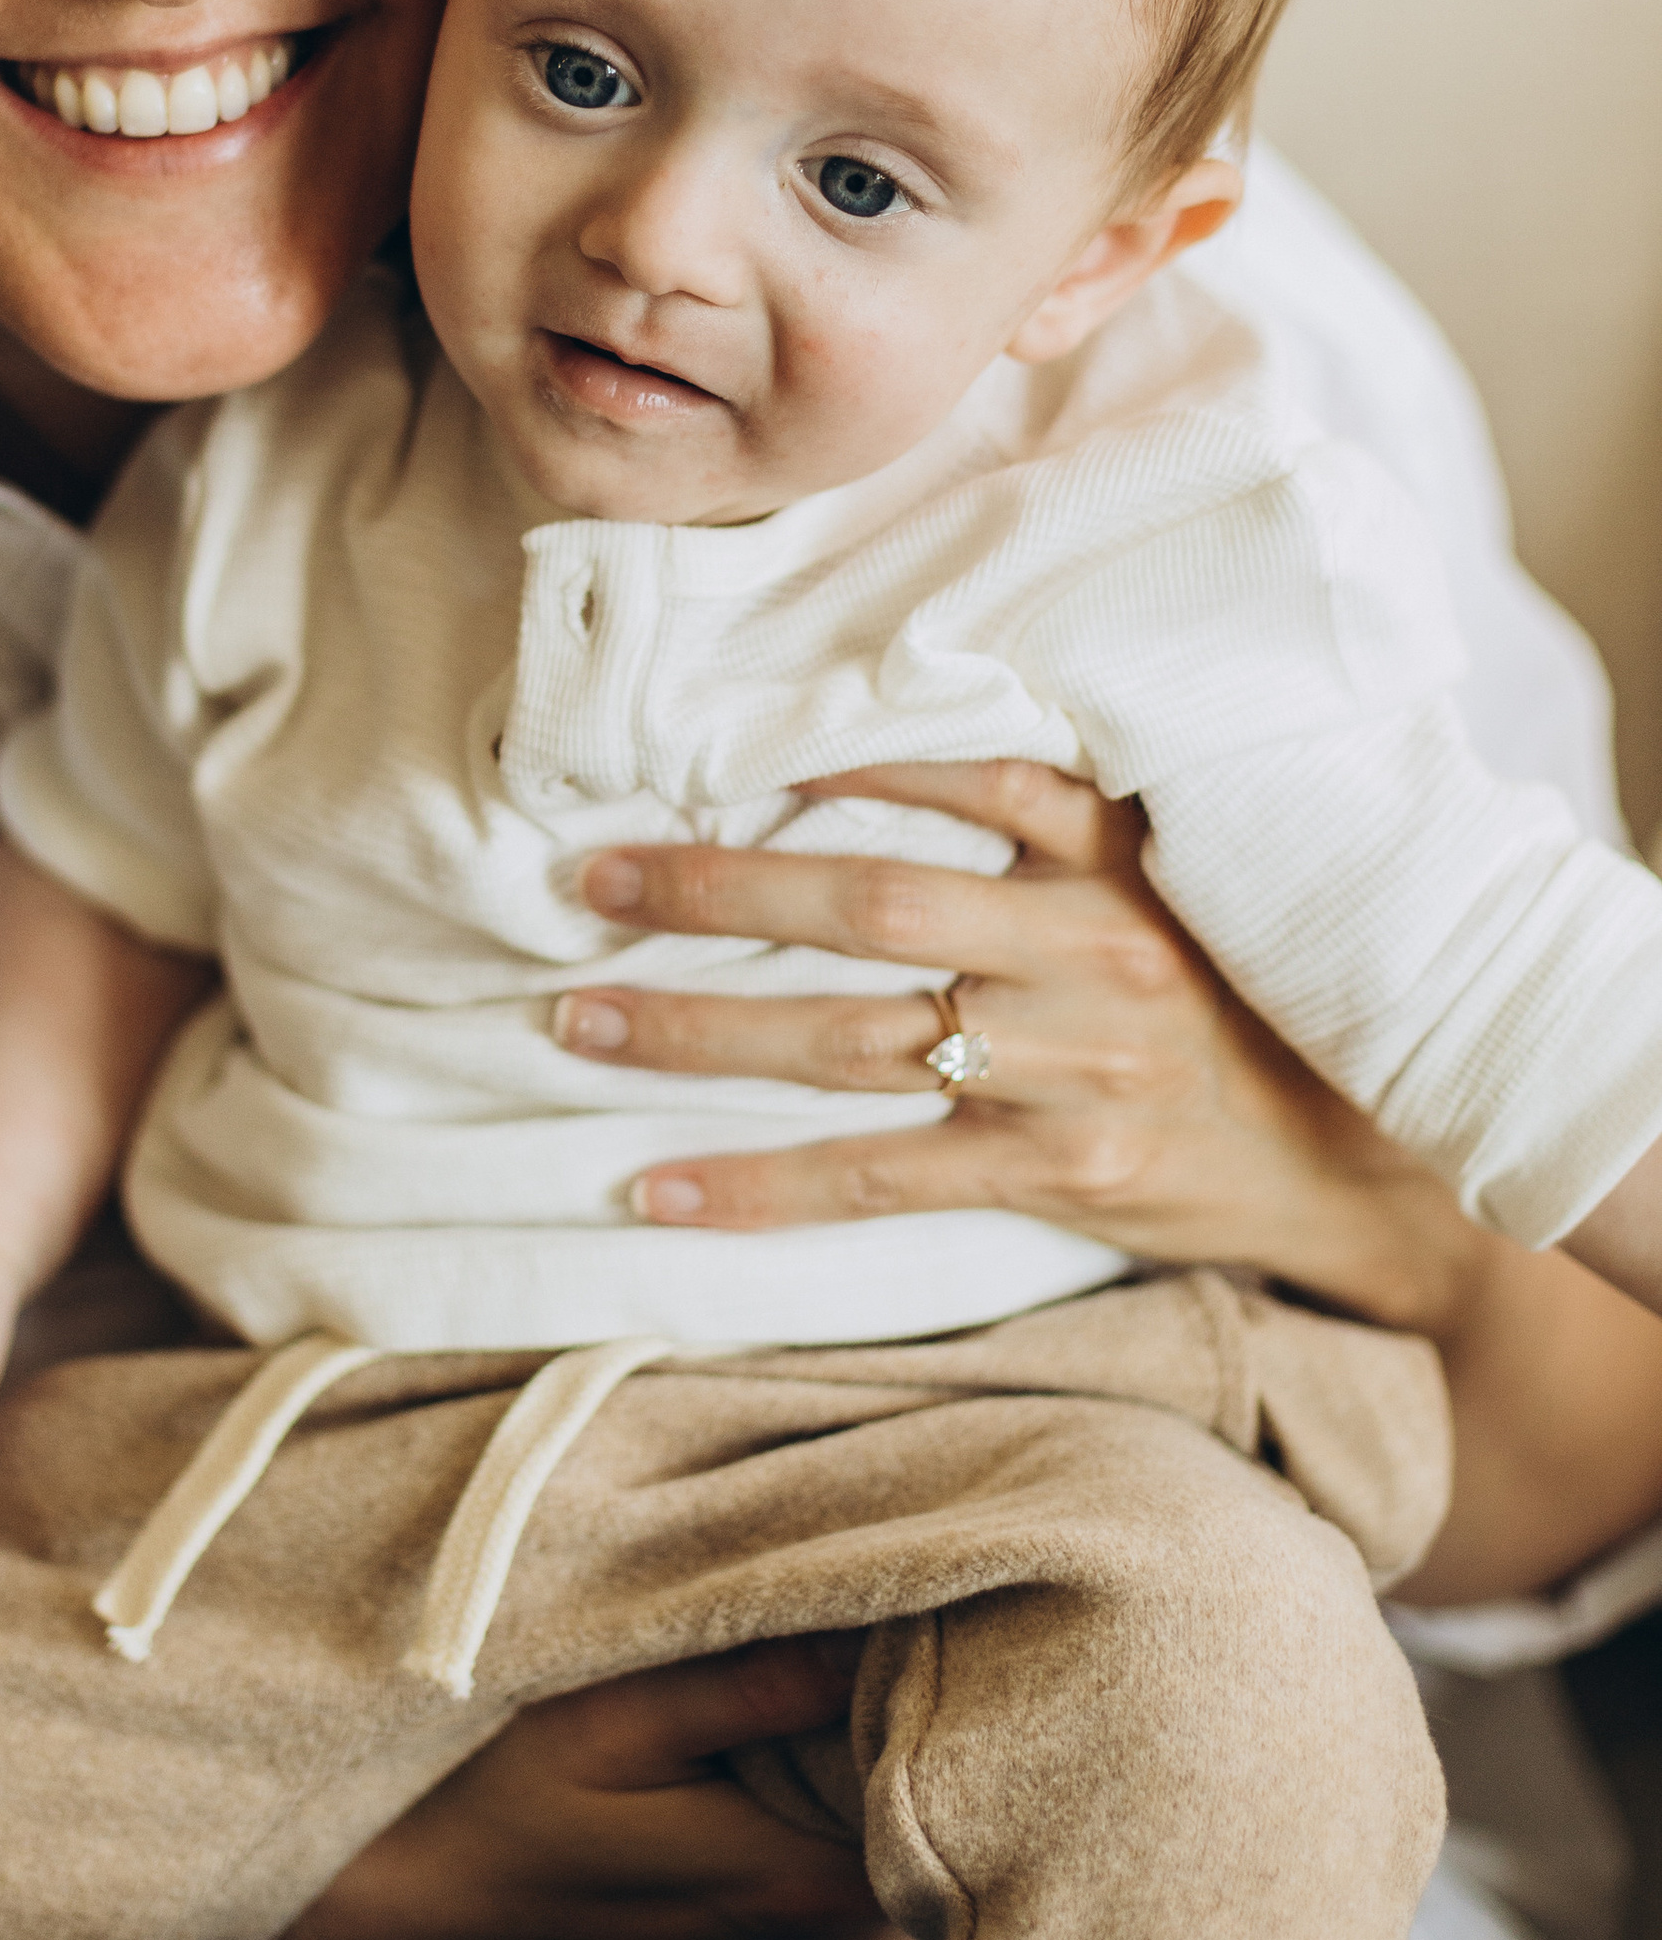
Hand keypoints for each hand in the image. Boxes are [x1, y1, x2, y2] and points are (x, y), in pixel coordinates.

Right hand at [222, 1634, 922, 1939]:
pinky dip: (877, 1804)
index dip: (982, 1703)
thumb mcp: (609, 1711)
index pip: (976, 1812)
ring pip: (931, 1861)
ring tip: (875, 1656)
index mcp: (804, 1896)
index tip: (958, 1603)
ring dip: (916, 1764)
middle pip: (973, 1840)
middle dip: (960, 1726)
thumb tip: (888, 1609)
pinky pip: (882, 1881)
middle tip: (927, 1606)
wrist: (402, 1912)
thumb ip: (753, 1676)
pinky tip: (830, 1728)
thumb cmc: (492, 1801)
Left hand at [563, 762, 1479, 1328]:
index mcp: (1124, 859)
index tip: (710, 748)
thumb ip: (1061, 815)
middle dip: (716, 891)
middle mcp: (1094, 952)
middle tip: (591, 878)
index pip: (968, 776)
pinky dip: (759, 1186)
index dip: (837, 758)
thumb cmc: (1240, 998)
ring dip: (701, 1033)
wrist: (1360, 1165)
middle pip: (872, 907)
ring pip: (853, 1041)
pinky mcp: (1056, 1172)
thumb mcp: (1181, 875)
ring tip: (579, 1022)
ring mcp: (1071, 1068)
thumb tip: (870, 752)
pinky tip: (654, 1191)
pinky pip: (878, 1176)